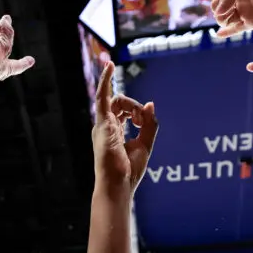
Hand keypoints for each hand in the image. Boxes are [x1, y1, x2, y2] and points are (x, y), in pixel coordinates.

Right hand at [91, 61, 158, 197]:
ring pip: (116, 100)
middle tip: (143, 120)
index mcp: (112, 131)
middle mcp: (104, 126)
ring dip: (132, 105)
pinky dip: (105, 81)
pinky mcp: (102, 124)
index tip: (145, 121)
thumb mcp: (145, 145)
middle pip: (120, 102)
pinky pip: (102, 97)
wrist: (118, 186)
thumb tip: (150, 104)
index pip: (124, 109)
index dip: (137, 111)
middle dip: (136, 107)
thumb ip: (149, 124)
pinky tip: (109, 66)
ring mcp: (102, 125)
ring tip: (139, 120)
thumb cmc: (128, 172)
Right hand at [196, 0, 252, 36]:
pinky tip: (221, 34)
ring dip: (222, 18)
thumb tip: (218, 12)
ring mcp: (249, 8)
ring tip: (227, 18)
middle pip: (221, 2)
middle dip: (217, 6)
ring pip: (227, 16)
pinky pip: (237, 28)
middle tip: (223, 10)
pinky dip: (228, 31)